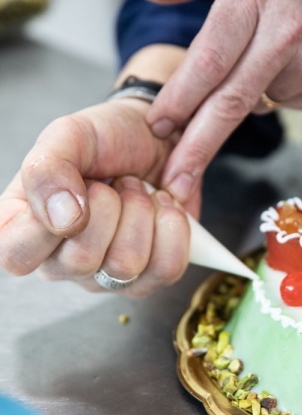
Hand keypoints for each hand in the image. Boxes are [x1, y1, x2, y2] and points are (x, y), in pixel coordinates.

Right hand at [0, 98, 197, 296]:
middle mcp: (64, 261)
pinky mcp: (151, 278)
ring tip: (139, 193)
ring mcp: (108, 276)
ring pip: (126, 266)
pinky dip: (172, 228)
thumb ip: (47, 169)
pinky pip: (166, 268)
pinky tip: (163, 209)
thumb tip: (61, 219)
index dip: (46, 226)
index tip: (79, 188)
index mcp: (28, 228)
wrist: (160, 140)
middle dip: (109, 207)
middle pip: (81, 261)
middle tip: (115, 184)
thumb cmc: (108, 140)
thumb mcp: (69, 136)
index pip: (16, 256)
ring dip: (142, 213)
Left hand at [146, 0, 301, 203]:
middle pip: (230, 104)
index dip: (179, 100)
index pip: (208, 62)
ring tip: (277, 50)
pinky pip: (291, 100)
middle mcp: (285, 35)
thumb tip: (153, 0)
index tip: (158, 127)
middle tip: (175, 183)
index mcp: (256, 1)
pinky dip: (284, 87)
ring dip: (253, 91)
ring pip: (260, 102)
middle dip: (197, 149)